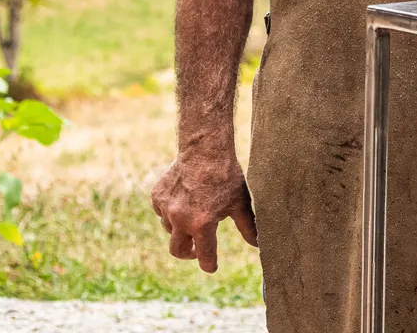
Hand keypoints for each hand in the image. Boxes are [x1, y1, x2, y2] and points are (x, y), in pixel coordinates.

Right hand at [152, 152, 257, 272]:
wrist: (205, 149)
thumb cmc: (226, 176)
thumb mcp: (240, 203)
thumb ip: (248, 227)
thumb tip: (259, 245)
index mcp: (202, 225)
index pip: (205, 256)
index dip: (209, 264)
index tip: (211, 267)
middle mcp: (181, 220)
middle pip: (178, 251)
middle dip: (188, 254)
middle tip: (196, 250)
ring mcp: (166, 208)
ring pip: (169, 230)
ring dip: (181, 230)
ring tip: (194, 218)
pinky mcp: (157, 197)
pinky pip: (162, 213)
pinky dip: (171, 213)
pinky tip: (184, 202)